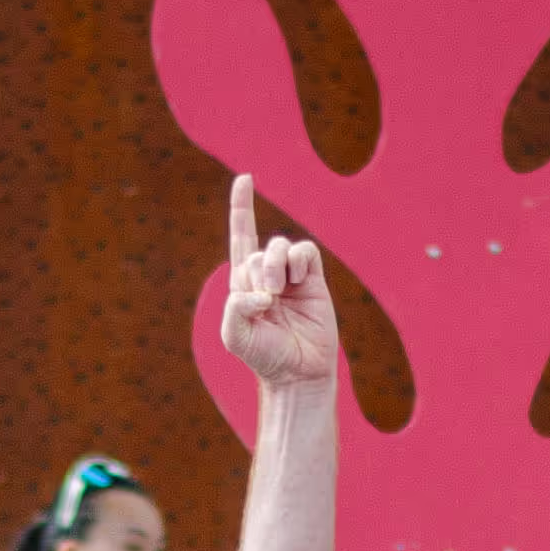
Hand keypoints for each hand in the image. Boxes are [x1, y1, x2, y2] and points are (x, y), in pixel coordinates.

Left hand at [214, 172, 340, 390]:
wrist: (297, 371)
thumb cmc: (264, 356)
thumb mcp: (235, 335)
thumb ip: (235, 308)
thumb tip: (260, 290)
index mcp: (244, 284)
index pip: (241, 238)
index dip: (241, 208)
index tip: (245, 179)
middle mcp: (267, 276)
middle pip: (258, 249)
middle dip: (258, 270)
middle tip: (266, 301)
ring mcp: (292, 277)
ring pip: (281, 246)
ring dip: (275, 264)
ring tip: (278, 292)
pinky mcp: (313, 280)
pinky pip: (305, 252)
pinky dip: (298, 260)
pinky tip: (296, 281)